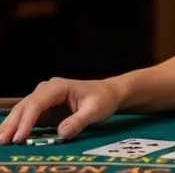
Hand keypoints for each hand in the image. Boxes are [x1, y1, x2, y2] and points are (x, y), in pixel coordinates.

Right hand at [0, 78, 121, 143]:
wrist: (109, 92)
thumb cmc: (103, 99)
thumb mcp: (95, 111)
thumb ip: (78, 121)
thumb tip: (60, 134)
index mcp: (59, 87)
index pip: (38, 103)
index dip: (27, 121)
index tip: (19, 137)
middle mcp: (47, 89)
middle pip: (25, 106)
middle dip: (12, 124)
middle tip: (2, 141)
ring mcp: (44, 97)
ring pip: (22, 110)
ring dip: (10, 125)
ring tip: (0, 140)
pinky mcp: (43, 106)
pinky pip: (27, 115)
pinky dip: (16, 125)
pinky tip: (7, 135)